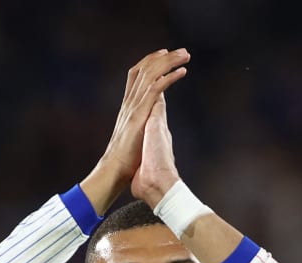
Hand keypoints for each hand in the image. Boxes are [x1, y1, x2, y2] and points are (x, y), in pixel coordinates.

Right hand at [80, 49, 189, 212]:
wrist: (116, 172)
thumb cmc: (127, 160)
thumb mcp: (137, 134)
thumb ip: (146, 119)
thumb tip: (156, 109)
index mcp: (129, 106)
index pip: (137, 75)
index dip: (150, 62)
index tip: (165, 54)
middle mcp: (130, 102)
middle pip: (145, 69)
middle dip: (164, 57)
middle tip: (181, 51)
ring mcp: (134, 107)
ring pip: (151, 74)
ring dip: (169, 62)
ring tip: (185, 55)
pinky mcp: (139, 115)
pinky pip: (156, 89)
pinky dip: (169, 78)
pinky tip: (182, 71)